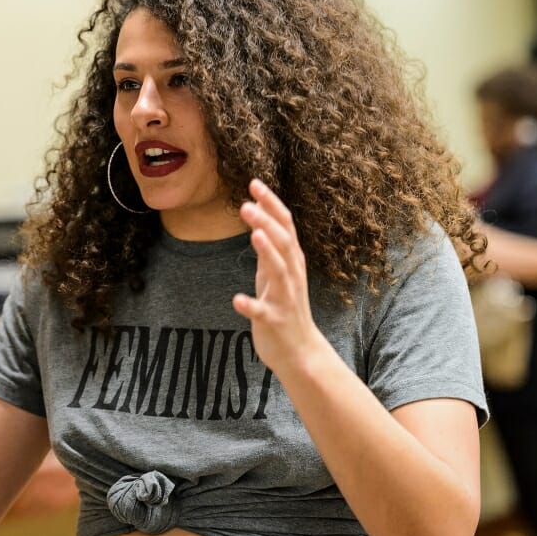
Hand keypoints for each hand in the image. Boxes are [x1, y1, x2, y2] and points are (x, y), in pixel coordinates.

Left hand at [232, 179, 325, 371]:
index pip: (284, 225)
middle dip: (267, 222)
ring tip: (254, 234)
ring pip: (279, 271)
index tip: (254, 182)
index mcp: (291, 261)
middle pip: (283, 242)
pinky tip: (237, 300)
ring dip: (267, 252)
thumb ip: (269, 247)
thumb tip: (258, 217)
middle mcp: (292, 275)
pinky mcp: (275, 321)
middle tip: (247, 203)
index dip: (271, 204)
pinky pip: (263, 312)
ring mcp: (285, 298)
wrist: (299, 353)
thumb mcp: (278, 273)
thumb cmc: (285, 308)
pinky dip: (251, 305)